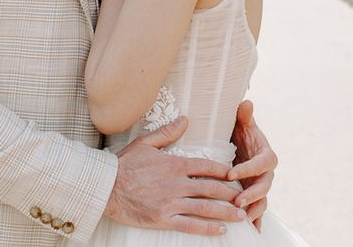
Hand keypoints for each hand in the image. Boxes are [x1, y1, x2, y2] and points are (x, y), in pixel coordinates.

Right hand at [105, 116, 248, 235]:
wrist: (107, 186)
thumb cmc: (125, 163)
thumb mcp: (146, 143)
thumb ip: (168, 133)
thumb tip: (185, 120)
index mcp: (174, 164)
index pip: (206, 166)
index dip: (224, 171)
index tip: (236, 174)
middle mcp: (177, 183)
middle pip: (211, 188)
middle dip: (230, 193)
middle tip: (245, 197)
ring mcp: (171, 202)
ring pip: (205, 208)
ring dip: (225, 212)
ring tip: (241, 216)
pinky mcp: (163, 219)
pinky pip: (190, 225)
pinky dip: (207, 229)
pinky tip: (220, 231)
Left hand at [228, 100, 276, 231]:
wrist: (239, 143)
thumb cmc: (240, 132)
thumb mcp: (241, 123)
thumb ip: (244, 116)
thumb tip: (246, 102)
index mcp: (266, 155)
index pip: (262, 163)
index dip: (248, 168)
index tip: (231, 173)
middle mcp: (266, 172)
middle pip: (265, 186)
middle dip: (252, 195)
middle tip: (237, 202)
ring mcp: (261, 185)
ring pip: (262, 201)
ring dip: (254, 210)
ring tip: (242, 219)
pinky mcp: (254, 195)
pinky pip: (258, 210)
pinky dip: (256, 220)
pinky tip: (252, 232)